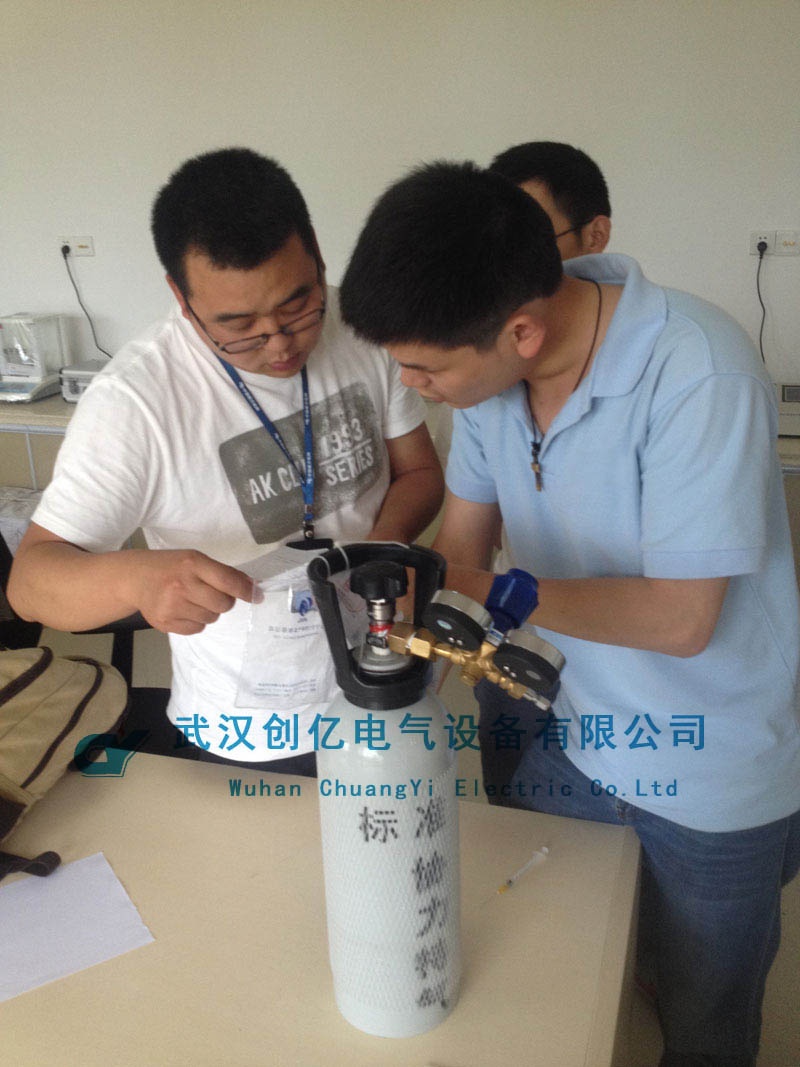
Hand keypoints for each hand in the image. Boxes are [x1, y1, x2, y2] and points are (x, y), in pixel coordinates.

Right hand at [130, 549, 257, 635]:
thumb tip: (252, 587)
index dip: (246, 591)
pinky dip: (197, 622)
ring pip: (211, 618)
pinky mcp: (165, 623)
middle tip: (212, 594)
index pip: (227, 581)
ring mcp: (171, 606)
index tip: (257, 596)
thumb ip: (223, 572)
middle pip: (223, 604)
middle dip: (224, 601)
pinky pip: (197, 629)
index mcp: (191, 564)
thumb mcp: (195, 560)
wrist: (135, 579)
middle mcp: (181, 585)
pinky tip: (185, 610)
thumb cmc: (171, 567)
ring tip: (194, 600)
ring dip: (209, 611)